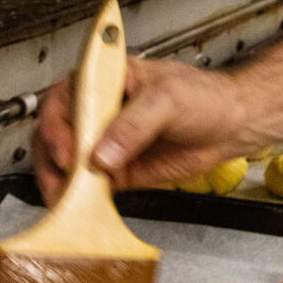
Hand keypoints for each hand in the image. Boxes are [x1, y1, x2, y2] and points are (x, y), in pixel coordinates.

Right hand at [32, 58, 259, 202]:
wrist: (231, 127)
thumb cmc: (206, 98)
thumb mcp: (170, 100)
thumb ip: (136, 124)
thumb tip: (103, 153)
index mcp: (108, 79)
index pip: (65, 94)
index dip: (57, 120)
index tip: (68, 145)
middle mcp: (100, 109)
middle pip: (54, 129)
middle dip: (51, 153)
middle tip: (66, 172)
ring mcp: (103, 141)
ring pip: (62, 159)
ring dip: (57, 178)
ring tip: (64, 192)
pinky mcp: (113, 170)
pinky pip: (85, 184)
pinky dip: (76, 195)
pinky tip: (77, 202)